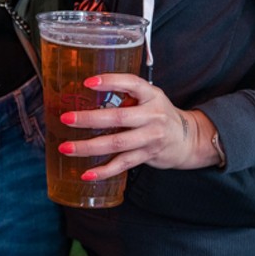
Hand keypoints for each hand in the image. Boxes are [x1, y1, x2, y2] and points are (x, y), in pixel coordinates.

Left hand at [57, 74, 218, 180]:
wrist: (188, 139)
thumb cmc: (160, 113)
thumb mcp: (150, 97)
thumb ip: (127, 94)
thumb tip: (90, 90)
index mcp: (151, 96)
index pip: (132, 84)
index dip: (111, 81)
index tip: (88, 82)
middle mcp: (152, 116)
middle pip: (118, 118)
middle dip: (89, 119)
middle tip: (66, 119)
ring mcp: (150, 138)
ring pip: (117, 144)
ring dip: (89, 147)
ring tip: (66, 148)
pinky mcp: (147, 156)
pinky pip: (123, 164)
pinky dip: (104, 171)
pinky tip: (87, 173)